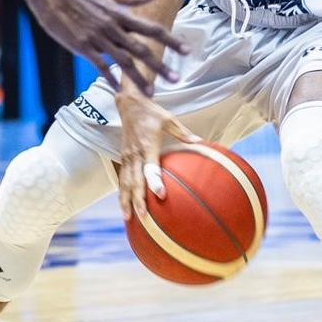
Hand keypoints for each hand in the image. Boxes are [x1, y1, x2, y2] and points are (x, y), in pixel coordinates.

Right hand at [27, 0, 186, 90]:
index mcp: (120, 14)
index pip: (152, 28)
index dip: (171, 39)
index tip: (187, 51)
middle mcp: (113, 27)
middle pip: (142, 49)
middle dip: (160, 65)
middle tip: (176, 80)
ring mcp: (98, 38)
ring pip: (123, 61)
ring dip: (138, 78)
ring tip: (151, 92)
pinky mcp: (82, 46)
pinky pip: (99, 65)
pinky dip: (109, 77)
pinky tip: (117, 90)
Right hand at [116, 86, 200, 220]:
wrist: (129, 104)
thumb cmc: (151, 113)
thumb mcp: (168, 119)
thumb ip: (182, 133)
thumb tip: (200, 141)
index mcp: (148, 145)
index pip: (151, 167)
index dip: (155, 181)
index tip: (160, 195)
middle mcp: (135, 154)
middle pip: (135, 180)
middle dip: (138, 199)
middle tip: (143, 216)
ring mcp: (127, 156)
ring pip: (124, 182)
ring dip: (125, 200)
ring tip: (127, 218)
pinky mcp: (123, 157)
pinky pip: (121, 178)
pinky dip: (121, 192)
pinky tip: (123, 205)